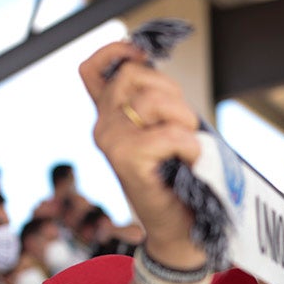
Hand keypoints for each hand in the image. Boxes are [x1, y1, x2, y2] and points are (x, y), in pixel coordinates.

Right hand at [79, 42, 202, 267]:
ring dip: (184, 120)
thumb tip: (152, 64)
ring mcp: (110, 142)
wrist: (183, 230)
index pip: (92, 70)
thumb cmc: (181, 180)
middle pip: (134, 74)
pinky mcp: (125, 160)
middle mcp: (103, 127)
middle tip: (185, 127)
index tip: (144, 57)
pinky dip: (190, 144)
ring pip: (152, 101)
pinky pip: (169, 134)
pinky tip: (189, 160)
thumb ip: (157, 102)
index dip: (117, 53)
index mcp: (110, 117)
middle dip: (172, 93)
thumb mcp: (168, 130)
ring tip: (188, 146)